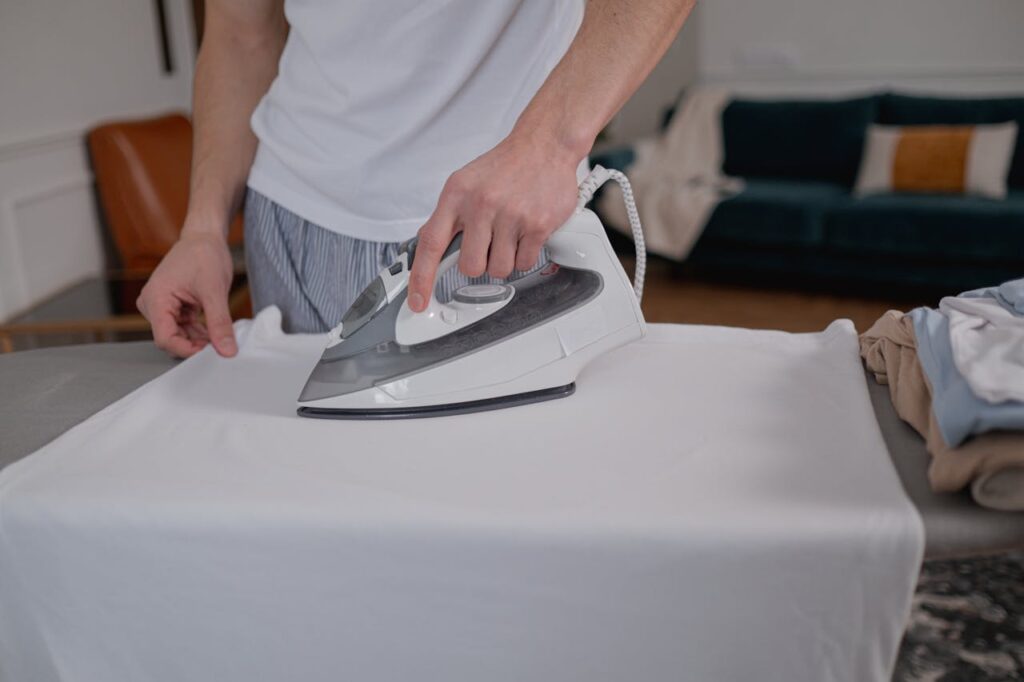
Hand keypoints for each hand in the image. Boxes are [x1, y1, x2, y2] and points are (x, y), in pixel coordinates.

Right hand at [136, 230, 236, 357]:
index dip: (187, 351)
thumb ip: (219, 323)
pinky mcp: (171, 306)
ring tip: (222, 337)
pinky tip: (216, 332)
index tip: (212, 353)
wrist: (204, 237)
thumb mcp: (215, 291)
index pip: (165, 338)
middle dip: (195, 346)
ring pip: (178, 335)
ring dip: (199, 340)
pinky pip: (183, 327)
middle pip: (171, 338)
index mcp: (155, 299)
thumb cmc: (204, 255)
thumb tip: (227, 351)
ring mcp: (161, 305)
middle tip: (221, 346)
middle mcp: (152, 304)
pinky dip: (199, 332)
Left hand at [406, 134, 579, 311]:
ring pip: (500, 269)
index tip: (417, 301)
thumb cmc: (504, 166)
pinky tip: (526, 233)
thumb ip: (446, 215)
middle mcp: (481, 204)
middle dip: (480, 263)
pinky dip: (525, 255)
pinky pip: (525, 262)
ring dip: (504, 260)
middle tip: (488, 245)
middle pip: (471, 266)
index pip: (431, 244)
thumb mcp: (464, 183)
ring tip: (509, 234)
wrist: (544, 145)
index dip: (421, 278)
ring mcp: (511, 215)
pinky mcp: (538, 224)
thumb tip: (424, 242)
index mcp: (456, 194)